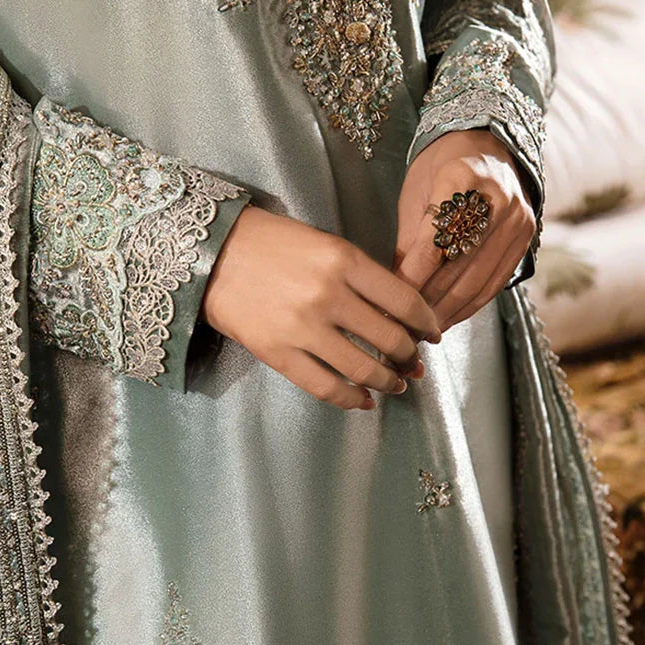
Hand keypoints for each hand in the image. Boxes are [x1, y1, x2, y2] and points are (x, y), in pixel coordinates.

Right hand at [201, 207, 441, 409]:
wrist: (211, 252)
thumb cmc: (272, 243)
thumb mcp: (325, 244)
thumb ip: (360, 276)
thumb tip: (396, 315)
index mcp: (344, 260)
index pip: (405, 300)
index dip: (427, 323)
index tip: (433, 334)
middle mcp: (328, 295)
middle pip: (389, 339)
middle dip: (409, 356)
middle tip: (413, 362)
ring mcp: (302, 328)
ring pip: (363, 369)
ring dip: (386, 382)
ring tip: (394, 384)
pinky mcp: (278, 353)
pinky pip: (324, 387)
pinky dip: (350, 400)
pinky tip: (362, 402)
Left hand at [394, 129, 536, 330]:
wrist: (487, 145)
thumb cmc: (441, 167)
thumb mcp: (416, 193)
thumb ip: (408, 240)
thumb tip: (393, 290)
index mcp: (461, 177)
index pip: (433, 243)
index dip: (411, 279)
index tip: (389, 304)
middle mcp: (497, 199)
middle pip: (458, 266)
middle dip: (427, 303)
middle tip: (402, 327)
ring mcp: (517, 220)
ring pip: (478, 280)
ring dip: (448, 311)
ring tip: (422, 330)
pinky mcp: (526, 238)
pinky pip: (495, 283)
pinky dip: (470, 305)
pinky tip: (448, 319)